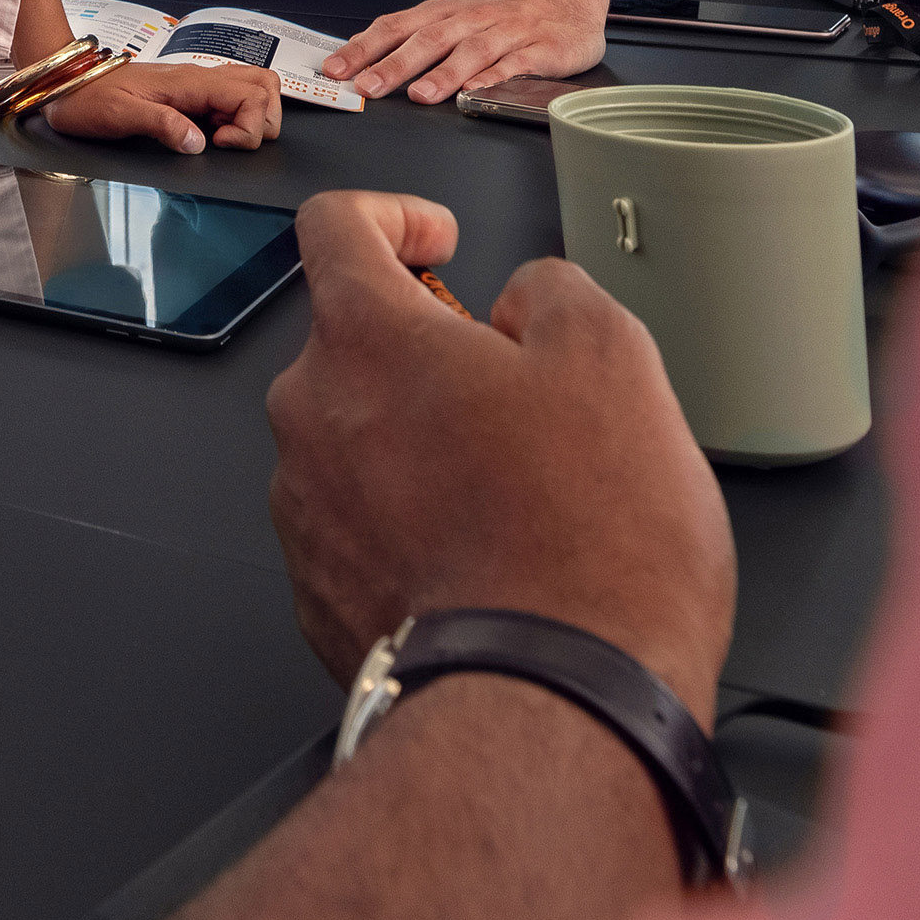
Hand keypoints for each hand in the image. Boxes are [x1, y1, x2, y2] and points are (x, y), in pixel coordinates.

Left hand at [37, 56, 282, 154]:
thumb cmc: (88, 98)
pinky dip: (235, 118)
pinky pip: (230, 99)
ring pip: (252, 89)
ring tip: (222, 140)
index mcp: (191, 82)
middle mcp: (200, 79)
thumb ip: (162, 125)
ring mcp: (197, 86)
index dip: (249, 126)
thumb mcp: (121, 115)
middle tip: (228, 144)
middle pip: (264, 87)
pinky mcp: (190, 96)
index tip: (219, 145)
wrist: (67, 84)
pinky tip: (210, 136)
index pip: (253, 94)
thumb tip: (198, 144)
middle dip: (262, 121)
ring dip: (252, 118)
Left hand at [265, 192, 733, 712]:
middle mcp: (309, 418)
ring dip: (421, 443)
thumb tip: (525, 300)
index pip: (334, 226)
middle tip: (518, 395)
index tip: (437, 240)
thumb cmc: (589, 543)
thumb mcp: (615, 358)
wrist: (554, 705)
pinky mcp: (319, 596)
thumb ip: (553, 292)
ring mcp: (305, 513)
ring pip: (357, 440)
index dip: (393, 215)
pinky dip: (411, 522)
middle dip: (428, 352)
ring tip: (519, 492)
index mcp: (365, 339)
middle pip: (352, 344)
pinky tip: (487, 556)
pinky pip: (359, 527)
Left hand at [321, 0, 604, 103]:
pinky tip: (475, 91)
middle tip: (368, 86)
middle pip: (428, 39)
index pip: (396, 26)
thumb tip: (359, 56)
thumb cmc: (498, 14)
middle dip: (395, 63)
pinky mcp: (539, 48)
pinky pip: (514, 64)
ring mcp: (505, 32)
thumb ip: (411, 36)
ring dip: (443, 73)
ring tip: (419, 95)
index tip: (336, 69)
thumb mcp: (451, 17)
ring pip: (470, 51)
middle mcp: (470, 18)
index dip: (364, 47)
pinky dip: (493, 77)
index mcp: (443, 11)